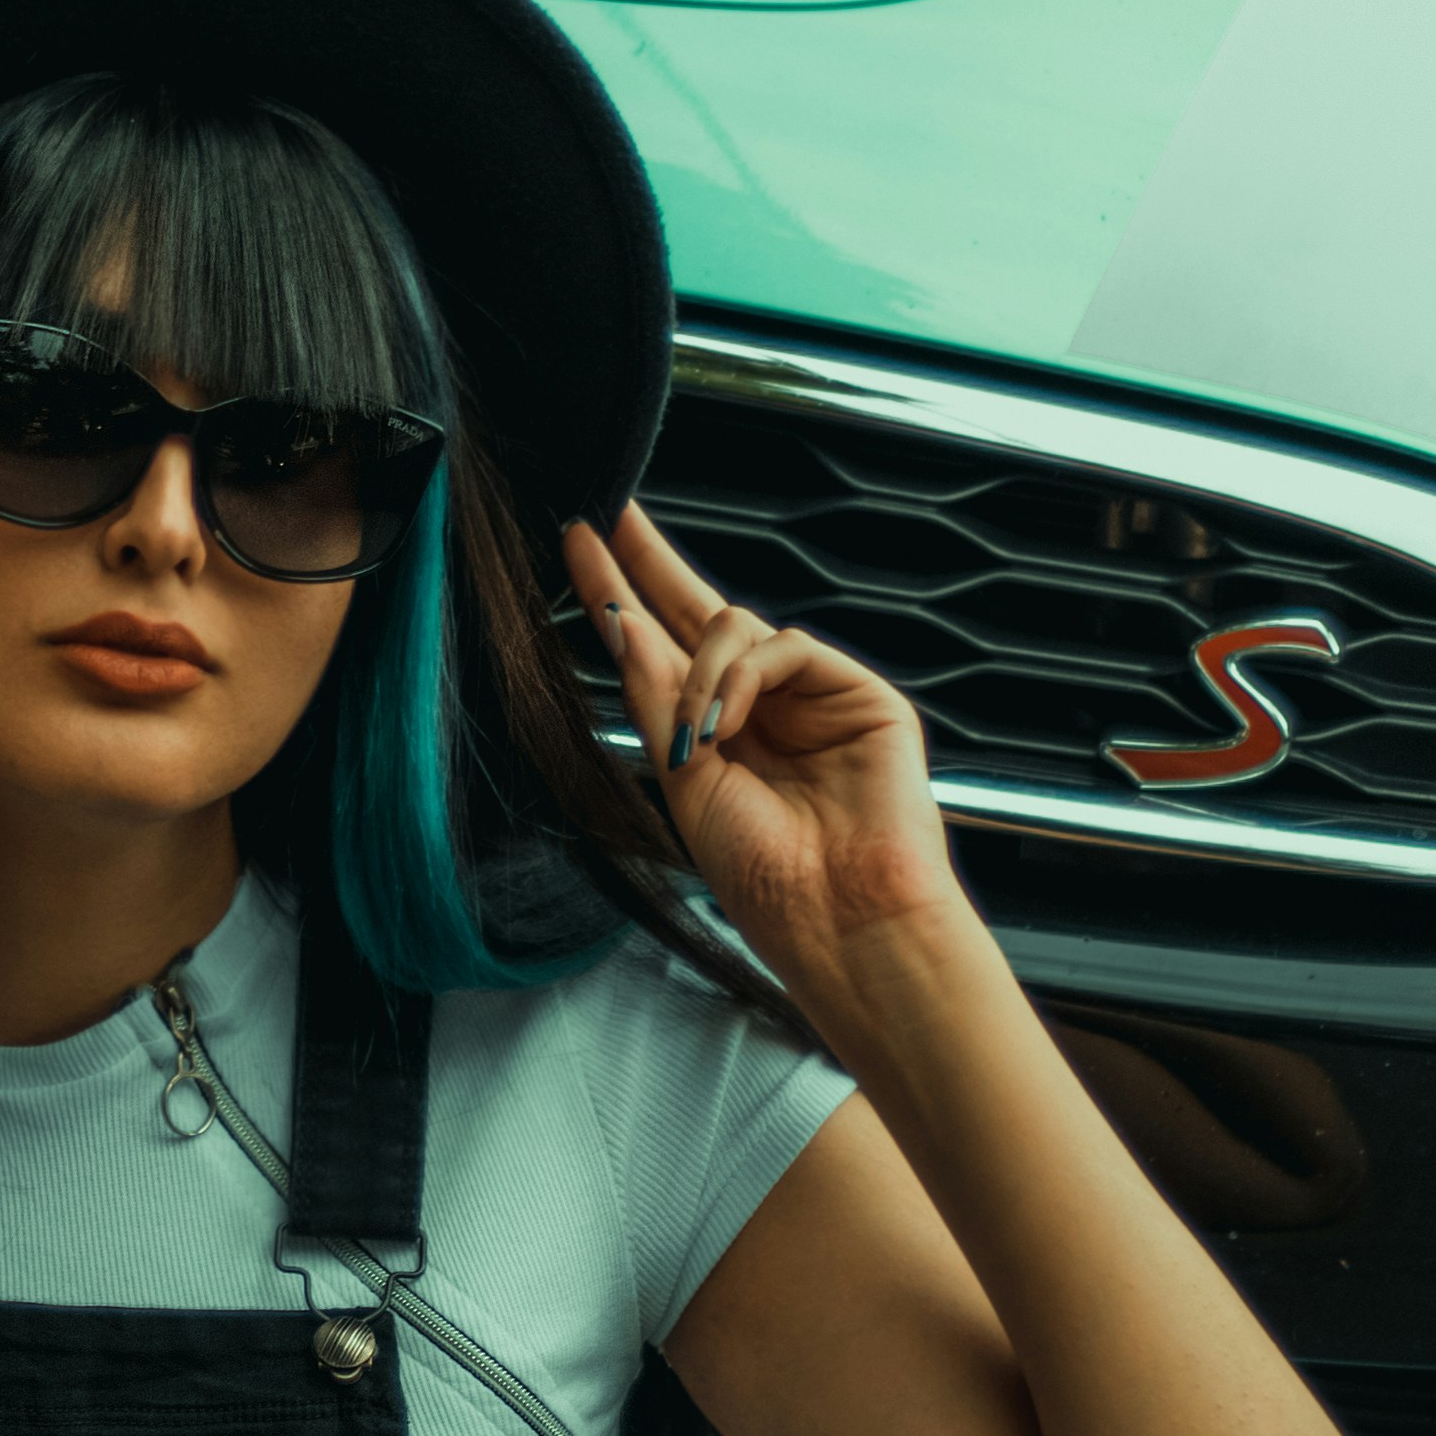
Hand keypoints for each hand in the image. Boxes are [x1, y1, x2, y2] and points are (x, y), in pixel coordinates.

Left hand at [565, 505, 965, 987]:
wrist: (839, 919)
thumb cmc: (767, 876)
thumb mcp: (683, 782)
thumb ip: (655, 698)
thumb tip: (620, 623)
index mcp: (714, 732)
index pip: (660, 646)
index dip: (620, 594)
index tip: (578, 545)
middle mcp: (760, 706)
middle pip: (696, 610)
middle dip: (647, 561)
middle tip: (605, 517)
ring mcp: (810, 694)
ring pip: (732, 625)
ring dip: (697, 673)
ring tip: (697, 738)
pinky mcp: (858, 691)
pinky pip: (782, 644)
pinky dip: (742, 679)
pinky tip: (729, 725)